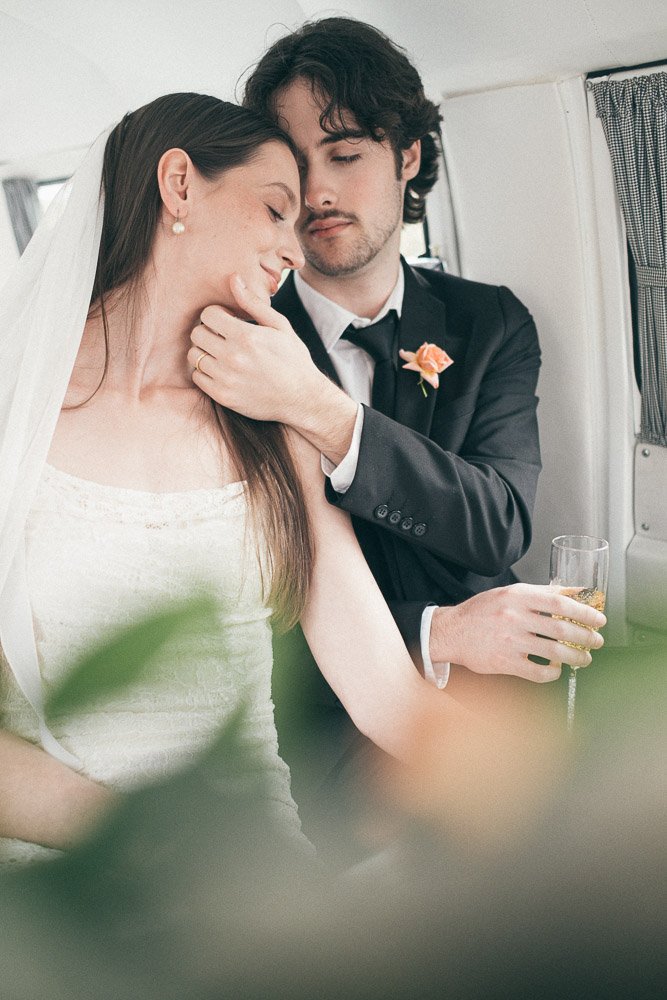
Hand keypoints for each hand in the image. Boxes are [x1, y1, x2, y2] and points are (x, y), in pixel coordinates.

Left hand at [188, 273, 318, 423]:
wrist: (302, 398)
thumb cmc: (293, 359)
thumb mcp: (279, 326)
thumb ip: (253, 303)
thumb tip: (233, 278)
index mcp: (246, 336)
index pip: (207, 315)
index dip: (216, 315)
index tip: (227, 321)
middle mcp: (233, 357)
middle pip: (197, 334)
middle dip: (208, 331)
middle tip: (222, 337)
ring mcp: (226, 378)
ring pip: (194, 356)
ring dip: (205, 352)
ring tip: (222, 354)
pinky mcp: (223, 396)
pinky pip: (197, 377)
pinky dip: (205, 372)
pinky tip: (221, 370)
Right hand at [430, 583, 605, 681]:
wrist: (451, 631)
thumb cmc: (482, 611)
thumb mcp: (510, 593)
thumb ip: (541, 593)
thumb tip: (575, 593)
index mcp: (518, 596)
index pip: (561, 603)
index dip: (585, 612)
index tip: (599, 619)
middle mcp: (515, 617)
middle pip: (562, 629)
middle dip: (586, 637)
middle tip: (597, 641)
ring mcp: (510, 641)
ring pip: (555, 652)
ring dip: (576, 657)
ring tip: (584, 658)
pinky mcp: (505, 663)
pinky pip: (538, 672)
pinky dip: (553, 673)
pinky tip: (557, 670)